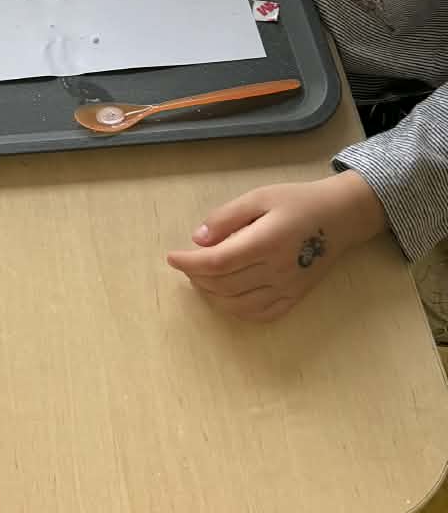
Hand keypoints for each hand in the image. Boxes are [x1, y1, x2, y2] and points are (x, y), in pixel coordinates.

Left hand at [165, 168, 386, 320]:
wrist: (341, 217)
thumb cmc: (297, 202)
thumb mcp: (259, 197)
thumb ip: (226, 218)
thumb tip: (198, 240)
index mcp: (266, 242)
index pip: (217, 263)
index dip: (189, 263)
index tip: (172, 257)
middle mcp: (277, 270)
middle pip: (224, 285)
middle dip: (196, 277)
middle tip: (187, 263)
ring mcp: (288, 288)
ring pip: (239, 305)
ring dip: (212, 295)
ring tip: (201, 278)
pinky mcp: (296, 298)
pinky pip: (261, 314)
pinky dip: (237, 310)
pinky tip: (226, 296)